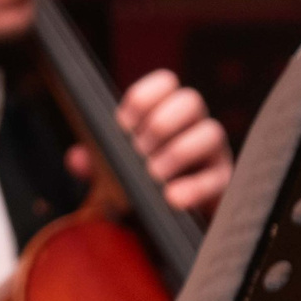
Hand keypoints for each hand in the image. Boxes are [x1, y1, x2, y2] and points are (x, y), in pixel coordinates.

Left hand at [67, 68, 232, 217]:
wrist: (172, 217)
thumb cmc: (142, 180)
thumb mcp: (116, 168)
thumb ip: (97, 160)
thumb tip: (77, 158)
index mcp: (168, 111)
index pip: (166, 82)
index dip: (144, 96)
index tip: (122, 122)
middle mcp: (194, 124)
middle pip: (191, 100)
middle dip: (160, 124)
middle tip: (138, 150)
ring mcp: (213, 152)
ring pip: (211, 133)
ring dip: (178, 152)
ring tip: (153, 173)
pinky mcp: (223, 182)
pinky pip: (217, 178)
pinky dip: (194, 188)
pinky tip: (173, 198)